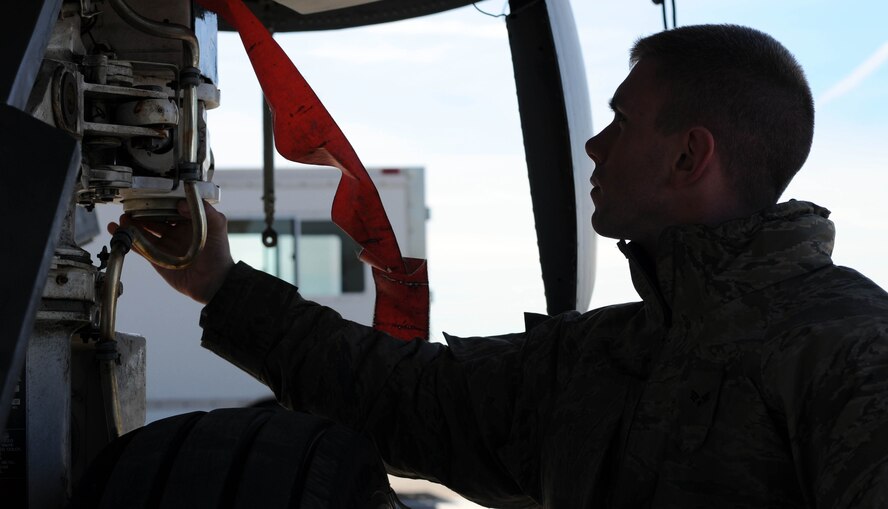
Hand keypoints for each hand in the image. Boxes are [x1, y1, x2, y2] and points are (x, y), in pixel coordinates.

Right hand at [108, 200, 234, 304]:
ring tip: (123, 218)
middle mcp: (175, 231)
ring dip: (131, 223)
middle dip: (141, 211)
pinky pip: (139, 246)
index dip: (158, 200)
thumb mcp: (217, 225)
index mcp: (189, 221)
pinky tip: (116, 229)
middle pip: (154, 217)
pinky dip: (127, 238)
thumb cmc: (218, 253)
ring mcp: (165, 244)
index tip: (147, 194)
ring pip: (144, 230)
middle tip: (131, 206)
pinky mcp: (156, 258)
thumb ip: (204, 210)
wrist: (213, 281)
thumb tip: (181, 203)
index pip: (170, 206)